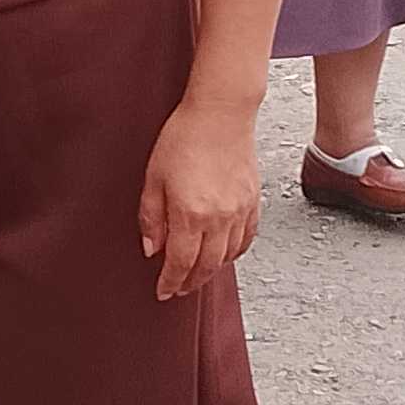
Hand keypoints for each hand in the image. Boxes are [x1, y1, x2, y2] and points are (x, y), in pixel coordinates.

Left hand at [138, 98, 260, 301]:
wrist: (220, 113)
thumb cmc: (183, 138)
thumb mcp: (154, 178)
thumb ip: (151, 217)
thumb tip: (152, 249)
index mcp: (190, 214)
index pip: (180, 263)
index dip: (170, 282)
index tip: (163, 292)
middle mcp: (219, 218)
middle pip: (206, 266)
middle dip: (190, 283)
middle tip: (178, 289)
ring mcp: (239, 211)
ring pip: (228, 256)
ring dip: (211, 270)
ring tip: (198, 274)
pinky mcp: (253, 201)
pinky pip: (247, 239)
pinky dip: (234, 252)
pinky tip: (223, 253)